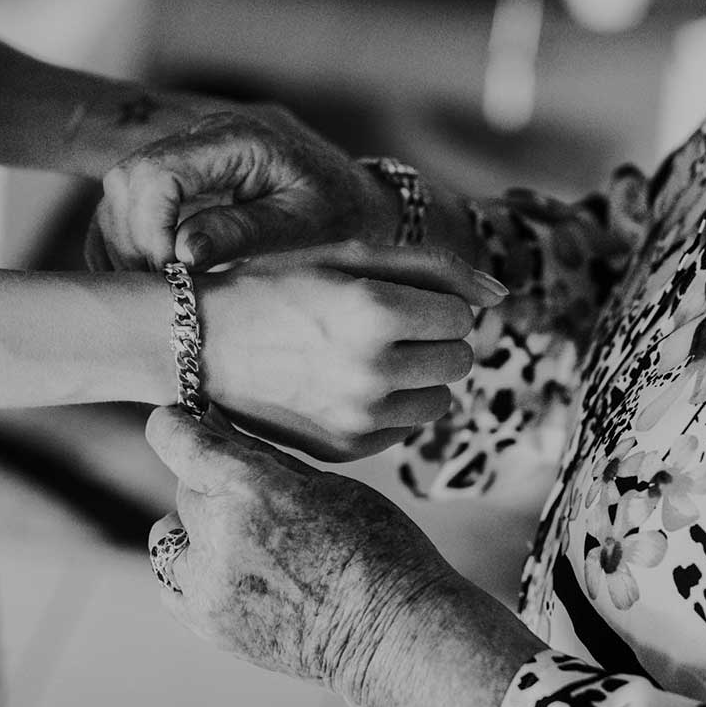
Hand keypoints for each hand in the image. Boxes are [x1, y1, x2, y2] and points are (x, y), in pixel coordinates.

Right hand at [86, 107, 396, 271]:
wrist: (363, 200)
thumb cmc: (344, 217)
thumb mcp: (306, 230)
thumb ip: (244, 234)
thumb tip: (181, 251)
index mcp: (239, 139)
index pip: (157, 173)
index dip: (150, 230)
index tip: (175, 275)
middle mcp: (206, 134)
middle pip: (128, 179)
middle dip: (134, 241)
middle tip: (164, 290)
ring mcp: (191, 150)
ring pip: (121, 189)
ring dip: (127, 243)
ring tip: (161, 287)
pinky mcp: (185, 172)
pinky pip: (131, 199)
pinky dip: (129, 238)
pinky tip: (153, 274)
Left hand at [144, 406, 469, 704]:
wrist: (393, 632)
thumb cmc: (377, 546)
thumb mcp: (326, 483)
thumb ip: (263, 458)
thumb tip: (218, 425)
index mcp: (250, 486)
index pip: (177, 438)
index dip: (175, 425)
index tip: (180, 421)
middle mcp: (218, 533)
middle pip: (185, 486)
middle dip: (211, 481)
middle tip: (254, 495)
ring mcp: (208, 585)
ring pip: (169, 535)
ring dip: (196, 528)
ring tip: (244, 539)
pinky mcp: (209, 624)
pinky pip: (172, 584)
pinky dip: (192, 572)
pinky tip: (234, 572)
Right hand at [195, 240, 502, 460]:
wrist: (201, 343)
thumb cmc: (280, 286)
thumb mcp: (352, 257)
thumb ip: (435, 268)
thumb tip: (503, 295)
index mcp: (374, 310)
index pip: (462, 316)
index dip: (434, 304)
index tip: (394, 299)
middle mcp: (372, 370)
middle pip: (459, 360)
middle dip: (433, 339)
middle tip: (384, 326)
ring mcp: (359, 417)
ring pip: (440, 400)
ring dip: (418, 376)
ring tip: (366, 356)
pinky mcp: (348, 449)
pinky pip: (405, 427)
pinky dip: (389, 406)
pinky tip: (345, 385)